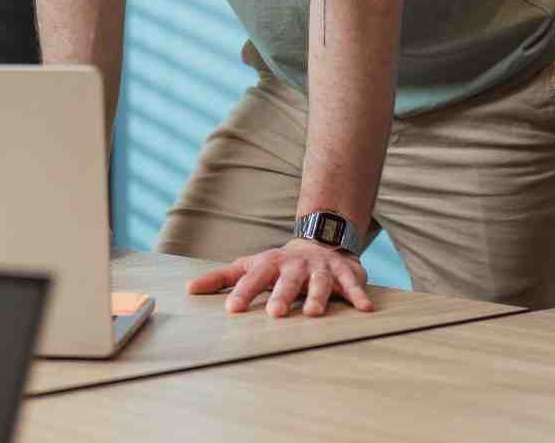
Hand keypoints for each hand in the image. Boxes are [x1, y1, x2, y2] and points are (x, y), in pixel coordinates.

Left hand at [186, 238, 374, 317]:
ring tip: (314, 313)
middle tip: (274, 313)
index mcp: (270, 264)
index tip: (230, 310)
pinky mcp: (344, 272)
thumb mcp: (249, 266)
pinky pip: (352, 284)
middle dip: (281, 295)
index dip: (242, 293)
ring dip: (317, 296)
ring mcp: (320, 267)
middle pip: (286, 280)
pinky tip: (365, 309)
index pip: (253, 278)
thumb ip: (221, 278)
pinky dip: (359, 295)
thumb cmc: (277, 265)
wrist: (318, 242)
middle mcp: (295, 265)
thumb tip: (189, 289)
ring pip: (319, 282)